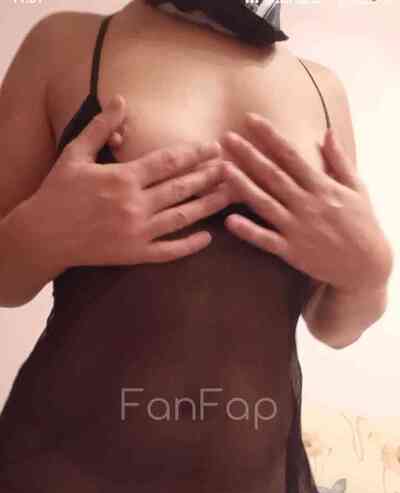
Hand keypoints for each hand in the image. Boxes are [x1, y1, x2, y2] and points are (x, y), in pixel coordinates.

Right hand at [31, 95, 231, 274]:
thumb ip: (101, 127)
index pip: (168, 162)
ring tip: (230, 196)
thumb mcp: (76, 153)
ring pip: (182, 217)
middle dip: (209, 176)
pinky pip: (169, 251)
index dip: (194, 153)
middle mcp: (134, 205)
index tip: (213, 147)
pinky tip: (208, 237)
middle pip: (182, 188)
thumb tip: (120, 100)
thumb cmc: (59, 191)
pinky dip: (190, 245)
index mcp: (123, 178)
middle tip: (232, 167)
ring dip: (208, 206)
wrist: (45, 235)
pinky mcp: (134, 254)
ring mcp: (137, 232)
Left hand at [219, 112, 392, 292]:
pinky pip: (266, 240)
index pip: (290, 155)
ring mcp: (298, 228)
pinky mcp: (292, 252)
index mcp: (321, 186)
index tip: (250, 119)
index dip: (269, 136)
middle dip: (248, 154)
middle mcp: (307, 204)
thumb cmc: (363, 224)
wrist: (366, 266)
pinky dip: (248, 231)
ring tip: (222, 169)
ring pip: (265, 203)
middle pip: (272, 174)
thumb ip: (339, 160)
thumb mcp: (357, 188)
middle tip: (226, 137)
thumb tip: (326, 133)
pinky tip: (229, 221)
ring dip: (242, 185)